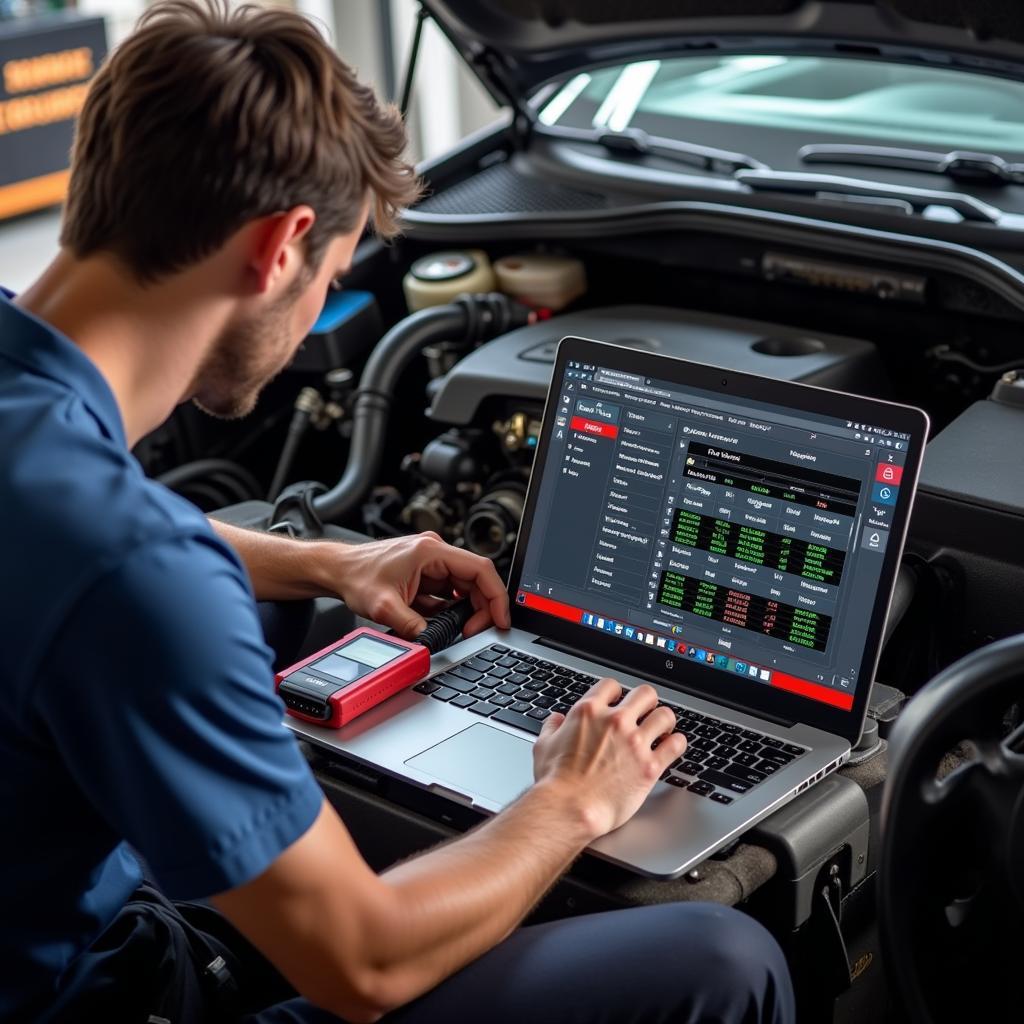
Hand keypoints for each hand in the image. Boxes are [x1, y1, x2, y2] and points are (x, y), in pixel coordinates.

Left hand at [331, 532, 509, 638]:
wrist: (336, 570)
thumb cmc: (356, 576)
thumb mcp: (384, 607)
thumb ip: (412, 626)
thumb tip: (433, 642)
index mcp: (432, 551)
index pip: (480, 569)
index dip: (496, 596)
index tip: (501, 618)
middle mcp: (436, 553)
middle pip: (476, 580)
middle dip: (481, 608)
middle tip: (473, 631)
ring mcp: (432, 563)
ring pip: (464, 588)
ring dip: (465, 610)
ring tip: (457, 629)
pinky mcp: (425, 574)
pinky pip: (449, 592)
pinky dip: (450, 609)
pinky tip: (441, 622)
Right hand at [532, 680, 687, 838]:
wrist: (570, 809)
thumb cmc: (555, 782)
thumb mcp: (544, 746)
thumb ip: (552, 728)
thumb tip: (556, 720)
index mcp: (589, 712)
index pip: (611, 686)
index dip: (616, 693)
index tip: (619, 701)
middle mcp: (615, 721)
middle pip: (645, 694)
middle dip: (647, 702)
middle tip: (646, 713)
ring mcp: (635, 742)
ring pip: (665, 715)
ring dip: (665, 721)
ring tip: (662, 728)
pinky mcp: (650, 766)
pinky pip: (676, 745)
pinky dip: (677, 743)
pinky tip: (673, 745)